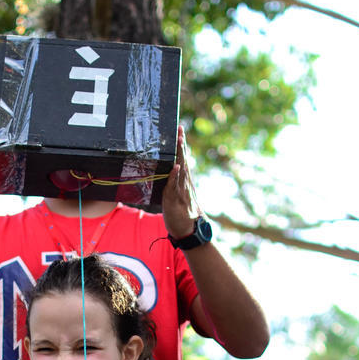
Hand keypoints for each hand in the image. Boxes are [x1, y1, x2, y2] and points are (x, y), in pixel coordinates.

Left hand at [161, 125, 201, 239]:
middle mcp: (185, 183)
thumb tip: (169, 173)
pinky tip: (176, 166)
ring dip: (180, 154)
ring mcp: (182, 191)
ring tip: (179, 141)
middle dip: (181, 144)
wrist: (189, 230)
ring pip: (181, 169)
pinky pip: (175, 186)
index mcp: (185, 181)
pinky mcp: (176, 200)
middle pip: (183, 160)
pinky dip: (176, 176)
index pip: (183, 159)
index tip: (180, 131)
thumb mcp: (178, 196)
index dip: (182, 145)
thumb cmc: (181, 214)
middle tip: (180, 129)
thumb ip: (174, 184)